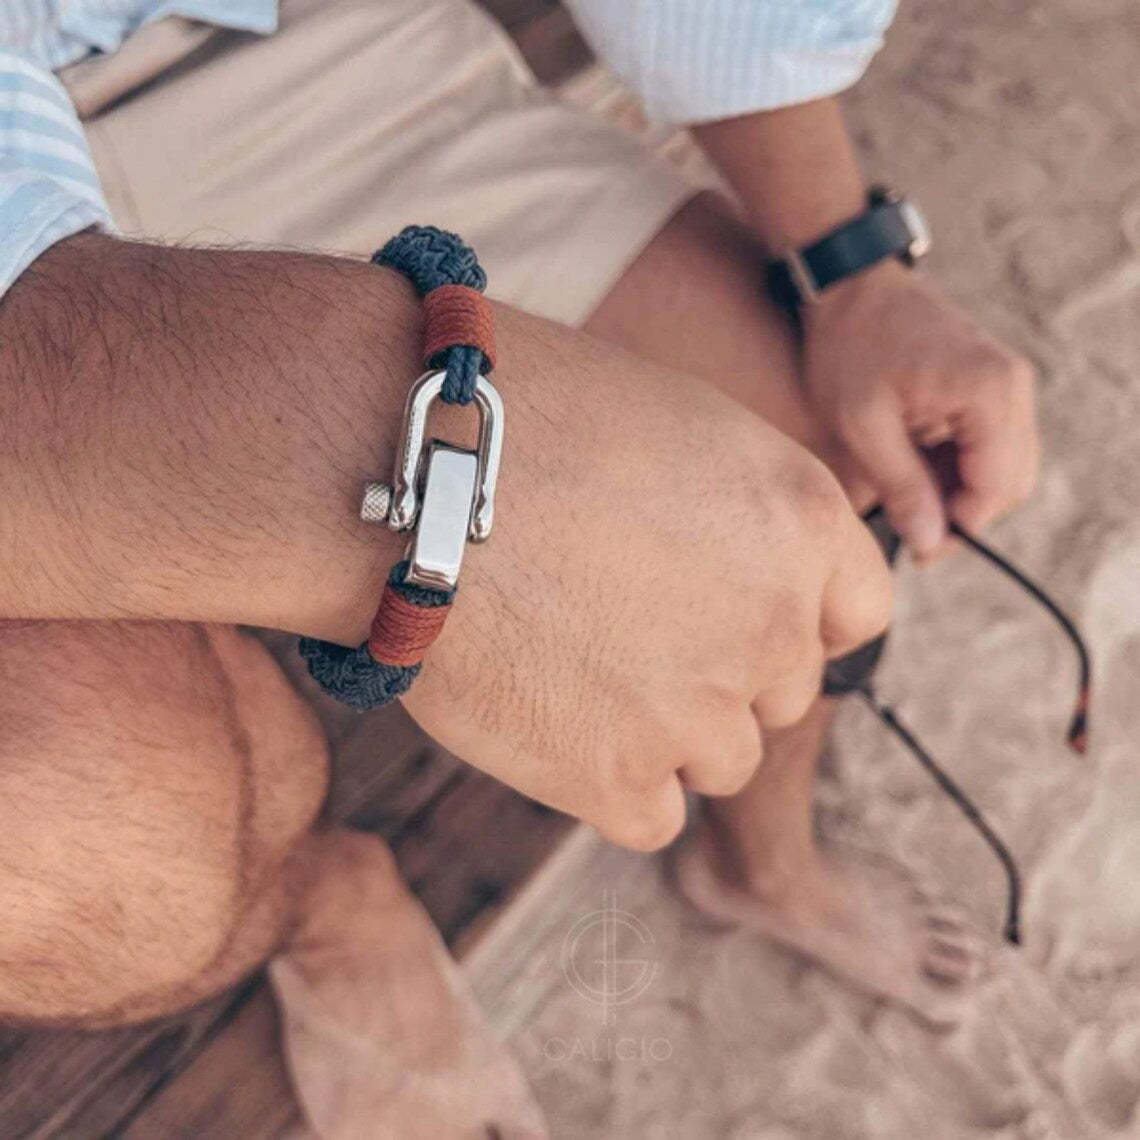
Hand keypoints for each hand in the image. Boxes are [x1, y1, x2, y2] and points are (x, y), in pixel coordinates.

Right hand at [403, 305, 891, 849]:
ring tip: (574, 669)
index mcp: (802, 523)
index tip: (741, 618)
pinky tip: (553, 721)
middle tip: (624, 634)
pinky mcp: (616, 781)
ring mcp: (700, 714)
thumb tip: (744, 581)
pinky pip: (651, 815)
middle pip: (779, 695)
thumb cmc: (528, 424)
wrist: (409, 473)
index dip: (797, 621)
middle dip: (720, 674)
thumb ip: (744, 519)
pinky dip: (607, 782)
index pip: (855, 615)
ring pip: (719, 761)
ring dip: (664, 733)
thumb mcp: (679, 431)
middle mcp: (774, 626)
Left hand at [800, 259, 1037, 557]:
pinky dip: (955, 466)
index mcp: (990, 393)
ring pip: (1000, 468)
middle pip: (1008, 482)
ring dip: (957, 491)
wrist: (850, 285)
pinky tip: (912, 464)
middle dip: (961, 512)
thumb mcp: (863, 425)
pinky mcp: (991, 385)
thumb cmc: (850, 347)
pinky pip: (987, 445)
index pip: (997, 488)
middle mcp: (1013, 387)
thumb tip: (930, 543)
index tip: (919, 548)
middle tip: (909, 527)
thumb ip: (902, 487)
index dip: (960, 527)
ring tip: (902, 489)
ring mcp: (1007, 383)